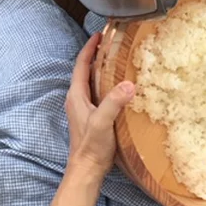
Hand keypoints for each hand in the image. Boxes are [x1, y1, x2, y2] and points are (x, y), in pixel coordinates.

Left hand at [65, 33, 134, 179]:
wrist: (86, 170)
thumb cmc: (91, 147)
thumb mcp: (103, 122)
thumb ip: (113, 103)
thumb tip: (128, 84)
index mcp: (76, 95)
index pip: (81, 65)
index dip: (89, 48)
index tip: (99, 35)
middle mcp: (77, 99)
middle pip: (85, 70)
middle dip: (96, 55)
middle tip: (112, 43)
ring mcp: (83, 108)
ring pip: (92, 82)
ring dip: (101, 69)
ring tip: (117, 59)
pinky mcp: (91, 117)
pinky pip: (98, 93)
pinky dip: (106, 83)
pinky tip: (119, 86)